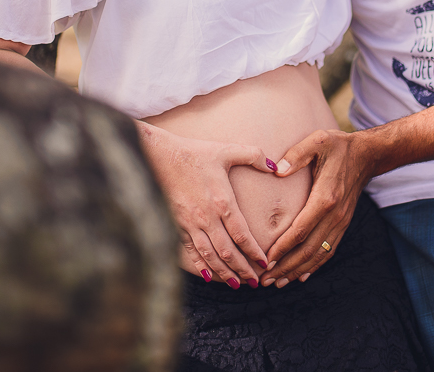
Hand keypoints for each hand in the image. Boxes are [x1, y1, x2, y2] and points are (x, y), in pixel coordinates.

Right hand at [138, 124, 273, 287]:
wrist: (158, 156)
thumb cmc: (194, 153)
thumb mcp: (227, 150)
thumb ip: (254, 156)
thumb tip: (275, 166)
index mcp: (222, 202)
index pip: (242, 234)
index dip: (254, 252)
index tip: (265, 263)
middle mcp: (206, 217)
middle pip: (227, 251)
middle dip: (242, 269)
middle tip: (255, 282)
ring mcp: (190, 224)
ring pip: (209, 255)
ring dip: (224, 272)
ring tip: (236, 284)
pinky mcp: (176, 225)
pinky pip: (190, 251)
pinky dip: (201, 265)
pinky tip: (209, 276)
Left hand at [263, 128, 371, 286]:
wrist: (367, 155)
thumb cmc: (338, 146)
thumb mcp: (318, 141)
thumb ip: (297, 154)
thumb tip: (277, 171)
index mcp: (325, 198)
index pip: (300, 230)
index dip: (282, 248)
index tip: (266, 260)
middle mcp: (334, 215)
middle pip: (308, 249)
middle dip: (285, 267)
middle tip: (265, 280)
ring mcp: (340, 222)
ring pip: (318, 254)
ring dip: (297, 270)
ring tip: (278, 282)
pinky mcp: (342, 224)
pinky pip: (328, 250)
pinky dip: (315, 265)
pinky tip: (301, 275)